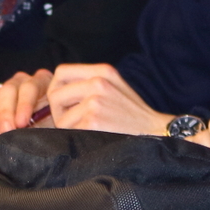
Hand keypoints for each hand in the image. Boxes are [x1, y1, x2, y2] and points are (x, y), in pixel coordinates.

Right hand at [0, 69, 51, 138]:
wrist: (44, 139)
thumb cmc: (52, 129)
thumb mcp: (57, 124)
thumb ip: (51, 121)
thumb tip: (43, 128)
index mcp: (42, 83)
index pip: (30, 86)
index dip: (24, 104)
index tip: (22, 122)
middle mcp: (20, 82)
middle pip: (8, 89)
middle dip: (6, 112)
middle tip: (7, 130)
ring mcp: (1, 91)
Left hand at [46, 63, 172, 135]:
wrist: (156, 133)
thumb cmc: (133, 115)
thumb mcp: (115, 87)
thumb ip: (89, 83)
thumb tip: (54, 90)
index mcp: (103, 71)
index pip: (61, 72)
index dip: (56, 88)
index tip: (63, 103)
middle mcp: (98, 82)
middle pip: (55, 94)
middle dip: (58, 111)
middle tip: (73, 122)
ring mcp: (95, 102)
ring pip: (60, 116)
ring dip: (68, 128)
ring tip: (88, 130)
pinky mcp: (93, 122)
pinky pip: (68, 131)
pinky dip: (76, 137)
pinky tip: (92, 138)